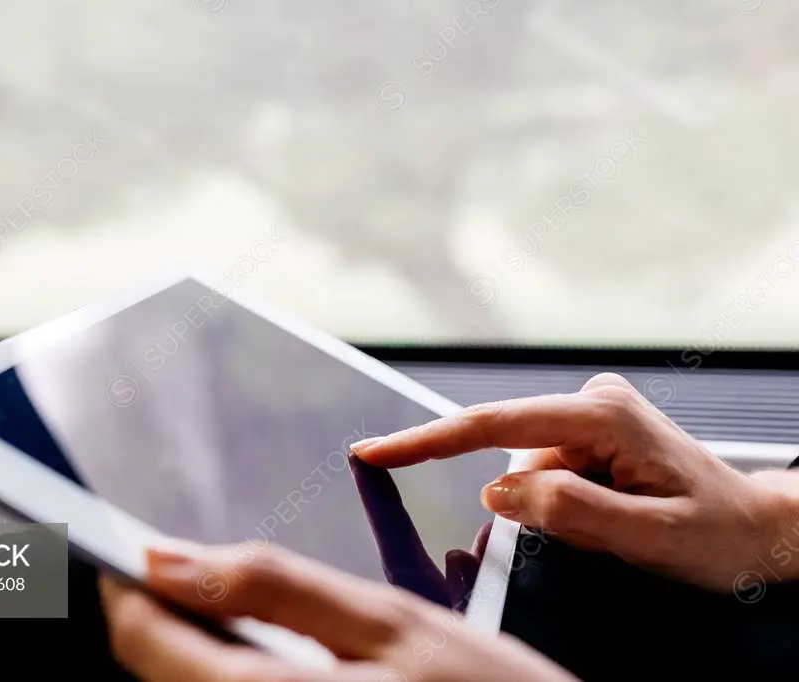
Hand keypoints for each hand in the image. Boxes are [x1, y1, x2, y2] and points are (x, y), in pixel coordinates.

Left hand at [100, 545, 576, 680]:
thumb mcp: (386, 621)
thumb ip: (272, 586)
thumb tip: (168, 557)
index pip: (148, 646)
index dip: (128, 590)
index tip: (125, 550)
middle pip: (164, 678)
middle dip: (162, 619)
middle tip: (185, 571)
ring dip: (193, 651)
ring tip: (228, 610)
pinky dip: (231, 674)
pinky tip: (267, 656)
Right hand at [352, 373, 798, 592]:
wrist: (759, 530)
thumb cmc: (718, 536)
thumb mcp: (649, 539)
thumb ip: (568, 512)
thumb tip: (495, 490)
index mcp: (602, 415)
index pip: (491, 427)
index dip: (425, 441)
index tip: (373, 451)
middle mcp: (592, 400)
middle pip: (513, 456)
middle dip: (533, 504)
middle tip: (600, 533)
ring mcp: (592, 412)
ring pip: (529, 470)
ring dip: (553, 508)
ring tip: (619, 526)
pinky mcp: (590, 429)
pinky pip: (546, 472)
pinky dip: (560, 503)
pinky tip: (611, 514)